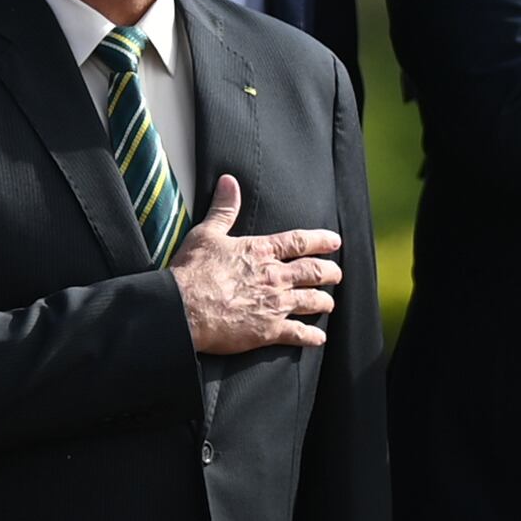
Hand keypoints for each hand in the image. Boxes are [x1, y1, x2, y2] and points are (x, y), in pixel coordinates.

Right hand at [166, 174, 342, 354]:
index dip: (320, 240)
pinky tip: (319, 338)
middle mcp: (274, 277)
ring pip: (311, 302)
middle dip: (329, 272)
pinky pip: (298, 334)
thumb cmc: (193, 270)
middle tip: (337, 273)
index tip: (335, 241)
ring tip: (329, 302)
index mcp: (261, 252)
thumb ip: (223, 209)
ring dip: (324, 301)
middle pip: (313, 272)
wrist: (184, 308)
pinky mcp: (268, 331)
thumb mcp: (206, 233)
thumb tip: (230, 182)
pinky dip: (311, 337)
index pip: (299, 242)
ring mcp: (274, 305)